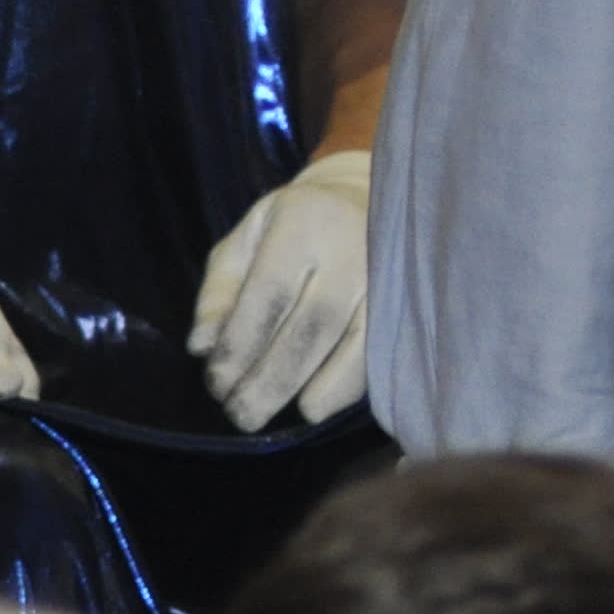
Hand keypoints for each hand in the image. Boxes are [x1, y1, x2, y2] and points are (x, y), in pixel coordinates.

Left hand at [189, 150, 372, 429]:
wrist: (363, 198)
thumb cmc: (291, 224)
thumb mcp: (244, 242)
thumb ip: (219, 292)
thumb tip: (203, 347)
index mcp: (305, 221)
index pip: (270, 293)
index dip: (240, 346)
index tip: (217, 384)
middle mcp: (353, 246)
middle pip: (312, 325)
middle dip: (271, 379)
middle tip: (241, 415)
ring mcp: (389, 274)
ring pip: (356, 344)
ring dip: (315, 390)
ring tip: (277, 415)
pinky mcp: (409, 301)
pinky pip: (381, 352)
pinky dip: (347, 387)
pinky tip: (317, 405)